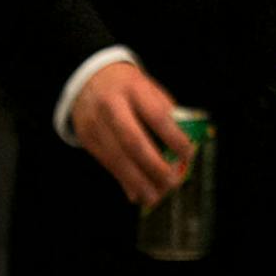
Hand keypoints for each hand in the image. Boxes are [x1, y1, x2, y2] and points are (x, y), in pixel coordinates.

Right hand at [69, 61, 189, 207]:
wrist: (91, 79)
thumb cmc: (131, 87)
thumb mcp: (151, 90)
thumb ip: (167, 115)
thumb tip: (183, 148)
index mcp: (135, 90)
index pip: (157, 116)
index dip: (174, 138)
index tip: (189, 154)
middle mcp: (111, 107)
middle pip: (133, 141)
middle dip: (154, 166)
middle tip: (172, 182)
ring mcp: (95, 124)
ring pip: (116, 158)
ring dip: (138, 181)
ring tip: (156, 196)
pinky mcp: (87, 140)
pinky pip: (106, 164)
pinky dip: (123, 181)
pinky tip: (137, 193)